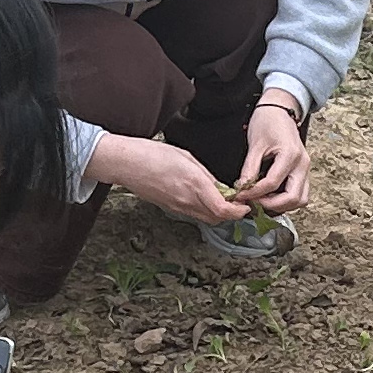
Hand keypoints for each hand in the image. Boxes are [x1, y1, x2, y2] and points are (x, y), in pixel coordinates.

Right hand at [90, 131, 245, 226]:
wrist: (126, 163)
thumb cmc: (152, 154)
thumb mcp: (187, 157)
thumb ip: (206, 175)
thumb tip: (220, 186)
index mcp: (194, 184)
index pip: (224, 210)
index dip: (239, 211)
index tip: (245, 205)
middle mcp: (187, 200)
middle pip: (218, 219)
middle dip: (232, 213)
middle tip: (237, 201)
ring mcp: (178, 207)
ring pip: (206, 219)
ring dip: (218, 213)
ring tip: (221, 199)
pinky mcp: (170, 208)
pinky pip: (193, 214)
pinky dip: (203, 210)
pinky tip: (203, 198)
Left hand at [234, 96, 311, 215]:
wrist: (279, 109)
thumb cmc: (267, 121)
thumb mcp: (255, 144)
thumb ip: (249, 169)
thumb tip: (242, 189)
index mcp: (290, 154)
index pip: (272, 183)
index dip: (254, 193)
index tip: (241, 195)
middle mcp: (302, 164)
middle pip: (294, 198)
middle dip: (272, 205)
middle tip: (254, 203)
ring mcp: (305, 169)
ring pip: (301, 199)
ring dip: (282, 205)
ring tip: (263, 201)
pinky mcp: (303, 171)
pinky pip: (299, 193)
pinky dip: (286, 200)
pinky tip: (271, 196)